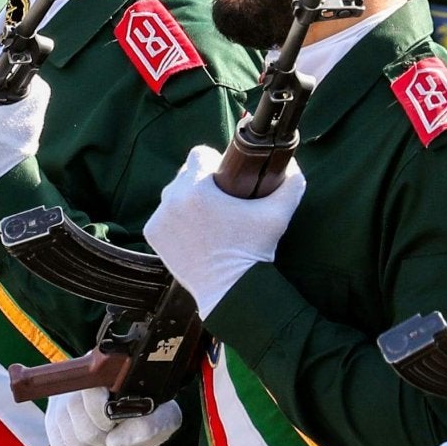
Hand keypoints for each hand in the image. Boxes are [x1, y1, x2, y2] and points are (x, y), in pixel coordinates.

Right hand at [45, 391, 181, 445]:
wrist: (146, 416)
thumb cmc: (156, 413)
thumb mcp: (164, 418)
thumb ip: (148, 426)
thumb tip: (114, 442)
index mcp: (108, 370)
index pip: (89, 390)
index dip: (102, 416)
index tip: (118, 425)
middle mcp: (79, 379)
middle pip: (74, 414)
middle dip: (98, 437)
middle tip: (115, 441)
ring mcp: (63, 398)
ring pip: (63, 432)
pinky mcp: (56, 417)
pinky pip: (56, 444)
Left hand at [142, 145, 306, 318]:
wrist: (230, 291)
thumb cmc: (254, 250)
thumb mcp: (279, 214)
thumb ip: (292, 183)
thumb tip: (293, 164)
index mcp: (197, 188)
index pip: (199, 154)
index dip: (214, 161)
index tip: (225, 176)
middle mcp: (172, 199)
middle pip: (184, 174)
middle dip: (200, 182)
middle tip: (219, 200)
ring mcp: (159, 217)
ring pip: (172, 195)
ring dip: (186, 200)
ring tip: (206, 216)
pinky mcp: (154, 234)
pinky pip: (163, 216)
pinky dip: (174, 220)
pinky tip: (192, 229)